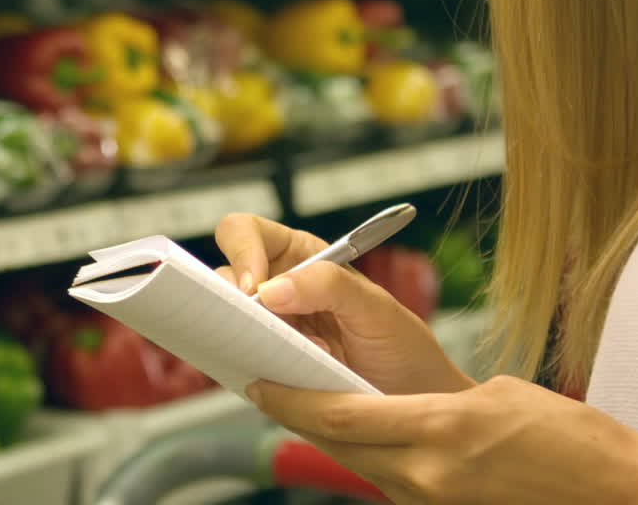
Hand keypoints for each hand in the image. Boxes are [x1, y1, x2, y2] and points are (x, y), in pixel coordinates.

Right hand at [215, 214, 469, 393]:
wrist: (415, 406)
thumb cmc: (403, 351)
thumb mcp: (376, 309)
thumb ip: (329, 285)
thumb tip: (270, 289)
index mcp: (302, 258)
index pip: (247, 232)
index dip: (240, 251)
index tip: (253, 287)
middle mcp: (277, 288)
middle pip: (222, 272)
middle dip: (229, 294)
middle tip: (254, 323)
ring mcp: (267, 328)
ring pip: (223, 317)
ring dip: (244, 333)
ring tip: (286, 353)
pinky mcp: (263, 364)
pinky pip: (234, 356)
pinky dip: (245, 363)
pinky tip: (277, 372)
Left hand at [246, 376, 637, 504]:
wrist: (618, 497)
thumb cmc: (570, 439)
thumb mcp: (497, 397)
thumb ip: (434, 403)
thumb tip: (397, 408)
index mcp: (438, 431)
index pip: (338, 416)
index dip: (289, 400)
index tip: (256, 382)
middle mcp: (425, 475)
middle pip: (338, 443)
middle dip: (296, 416)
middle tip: (266, 389)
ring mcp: (432, 500)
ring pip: (360, 463)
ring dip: (330, 435)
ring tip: (305, 403)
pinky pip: (390, 479)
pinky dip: (367, 455)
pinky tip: (360, 435)